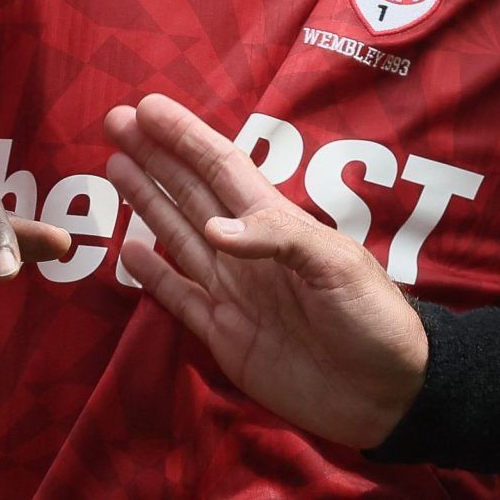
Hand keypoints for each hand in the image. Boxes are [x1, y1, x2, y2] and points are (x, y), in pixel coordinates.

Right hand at [101, 93, 428, 447]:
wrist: (384, 394)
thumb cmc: (372, 319)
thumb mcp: (338, 266)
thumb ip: (279, 239)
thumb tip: (214, 231)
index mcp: (277, 224)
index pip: (220, 167)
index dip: (185, 136)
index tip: (148, 107)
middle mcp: (248, 251)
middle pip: (191, 192)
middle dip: (155, 156)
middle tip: (115, 119)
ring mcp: (234, 291)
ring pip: (177, 235)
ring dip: (147, 200)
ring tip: (115, 165)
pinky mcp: (225, 334)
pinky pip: (179, 296)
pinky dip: (152, 274)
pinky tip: (128, 248)